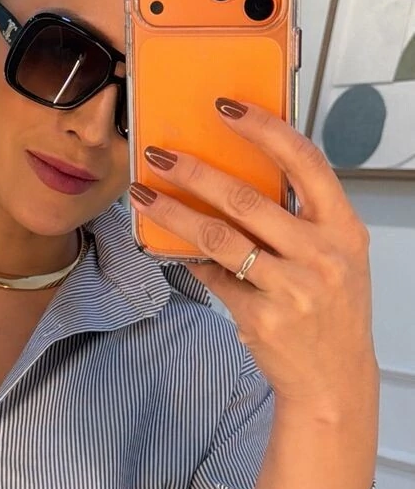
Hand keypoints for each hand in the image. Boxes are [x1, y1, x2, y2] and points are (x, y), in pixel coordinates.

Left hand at [129, 97, 378, 411]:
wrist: (333, 380)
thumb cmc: (330, 311)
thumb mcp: (334, 257)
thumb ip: (299, 220)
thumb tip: (236, 179)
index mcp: (343, 229)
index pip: (305, 161)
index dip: (264, 128)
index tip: (227, 107)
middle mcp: (321, 255)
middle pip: (246, 199)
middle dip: (195, 172)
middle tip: (161, 154)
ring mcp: (291, 289)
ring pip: (218, 238)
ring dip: (174, 213)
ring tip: (145, 195)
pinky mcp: (261, 318)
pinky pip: (214, 277)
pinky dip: (191, 260)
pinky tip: (171, 248)